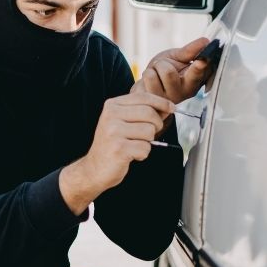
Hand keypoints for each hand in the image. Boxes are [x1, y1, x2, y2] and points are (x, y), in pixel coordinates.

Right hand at [59, 92, 173, 213]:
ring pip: (149, 131)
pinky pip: (145, 148)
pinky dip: (142, 154)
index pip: (143, 97)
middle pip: (149, 113)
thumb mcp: (123, 122)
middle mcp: (111, 116)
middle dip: (156, 125)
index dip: (161, 102)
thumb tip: (168, 107)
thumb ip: (142, 112)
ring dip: (147, 142)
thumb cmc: (113, 144)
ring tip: (134, 145)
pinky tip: (131, 155)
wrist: (94, 168)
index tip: (172, 108)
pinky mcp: (119, 149)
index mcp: (112, 105)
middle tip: (148, 135)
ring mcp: (113, 132)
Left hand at [131, 37, 211, 104]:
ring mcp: (169, 99)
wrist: (150, 84)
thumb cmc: (166, 69)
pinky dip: (146, 75)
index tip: (202, 61)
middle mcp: (184, 92)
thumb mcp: (179, 57)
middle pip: (168, 72)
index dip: (199, 67)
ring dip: (153, 70)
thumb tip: (206, 41)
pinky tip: (151, 83)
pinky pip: (147, 79)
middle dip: (163, 64)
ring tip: (157, 75)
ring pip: (154, 75)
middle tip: (164, 67)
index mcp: (194, 81)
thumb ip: (191, 51)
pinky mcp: (155, 102)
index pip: (197, 74)